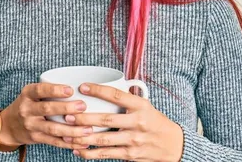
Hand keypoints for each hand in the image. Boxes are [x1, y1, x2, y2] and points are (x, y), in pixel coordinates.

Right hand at [0, 83, 92, 149]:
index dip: (55, 90)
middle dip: (67, 108)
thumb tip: (80, 88)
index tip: (71, 89)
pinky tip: (82, 142)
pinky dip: (69, 143)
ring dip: (72, 130)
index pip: (40, 90)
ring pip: (53, 129)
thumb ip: (49, 90)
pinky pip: (54, 142)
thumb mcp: (32, 93)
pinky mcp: (36, 138)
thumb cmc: (29, 104)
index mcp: (27, 94)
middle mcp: (26, 109)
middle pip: (47, 109)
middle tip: (83, 106)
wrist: (9, 125)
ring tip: (88, 129)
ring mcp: (31, 125)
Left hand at [62, 83, 183, 160]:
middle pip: (106, 119)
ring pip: (104, 139)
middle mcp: (138, 122)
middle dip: (84, 118)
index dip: (98, 90)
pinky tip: (78, 150)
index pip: (116, 95)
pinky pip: (107, 154)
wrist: (173, 145)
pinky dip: (90, 153)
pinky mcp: (131, 155)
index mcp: (140, 106)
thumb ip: (127, 98)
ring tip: (68, 134)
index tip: (82, 86)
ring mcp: (134, 140)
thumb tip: (104, 87)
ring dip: (83, 137)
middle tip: (68, 115)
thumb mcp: (145, 105)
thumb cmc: (154, 121)